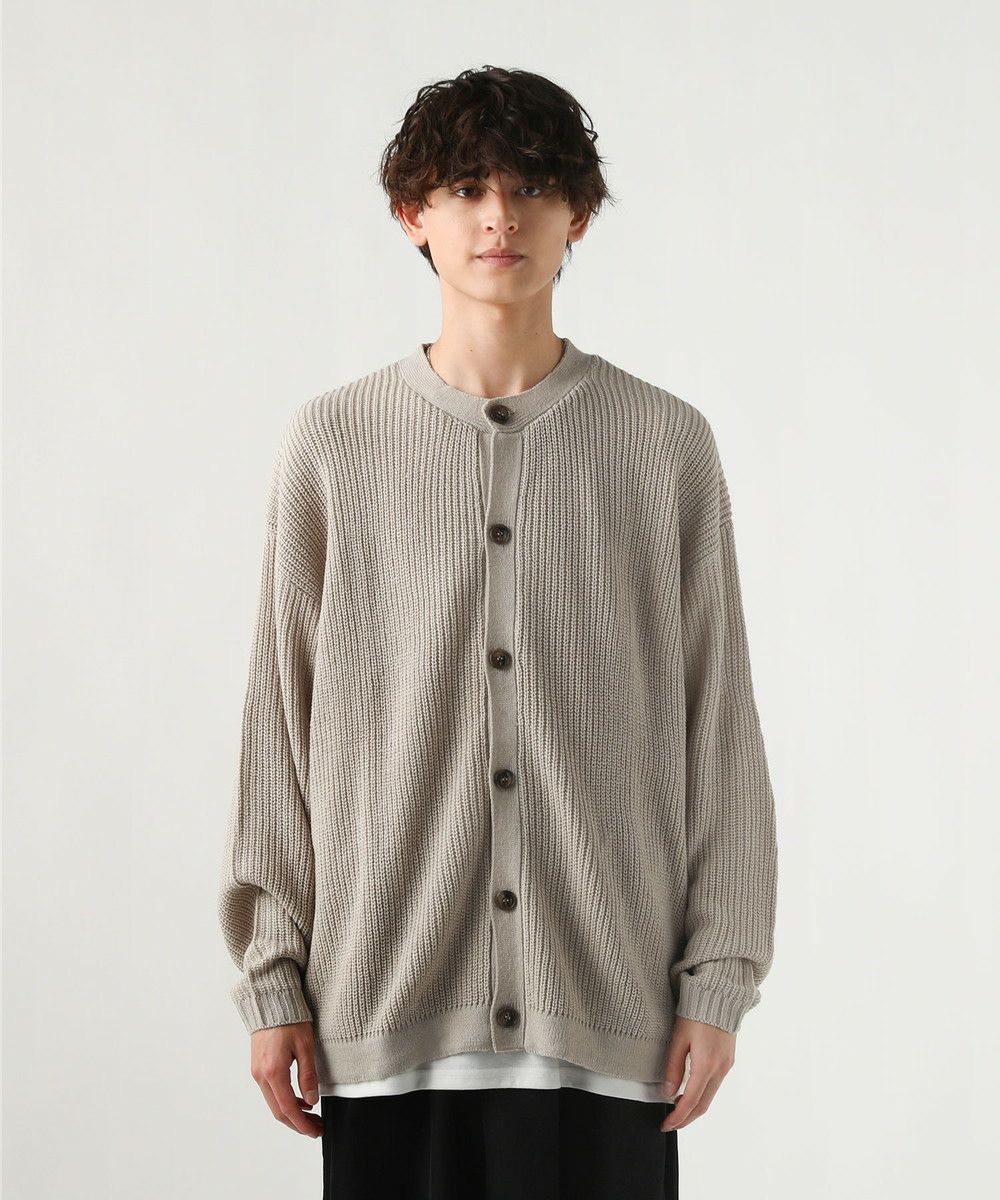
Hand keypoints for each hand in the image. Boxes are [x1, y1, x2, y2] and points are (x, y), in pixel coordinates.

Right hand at [250, 1020, 323, 1137]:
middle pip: (278, 1111)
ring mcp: (257, 1073)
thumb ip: (308, 1075)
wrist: (270, 1002)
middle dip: (298, 1124)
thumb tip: (312, 1102)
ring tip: (312, 1117)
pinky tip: (300, 1101)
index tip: (315, 1132)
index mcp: (273, 1072)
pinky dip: (285, 1101)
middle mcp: (261, 1076)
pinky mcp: (258, 1068)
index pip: (288, 1109)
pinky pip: (271, 1092)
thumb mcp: (305, 1046)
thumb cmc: (290, 1019)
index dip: (302, 1124)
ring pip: (274, 1103)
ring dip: (292, 1114)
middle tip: (317, 1129)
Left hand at [660, 1016, 735, 1131]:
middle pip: (703, 1105)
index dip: (677, 1117)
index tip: (666, 1125)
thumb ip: (673, 1066)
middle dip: (686, 1118)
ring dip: (694, 1107)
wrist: (721, 996)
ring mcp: (726, 1066)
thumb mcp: (679, 1038)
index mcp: (706, 1065)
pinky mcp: (728, 1060)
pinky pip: (715, 1085)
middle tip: (671, 1123)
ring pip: (710, 1096)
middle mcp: (719, 1069)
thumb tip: (668, 1092)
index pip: (690, 1101)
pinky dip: (702, 1094)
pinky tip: (690, 1091)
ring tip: (677, 1109)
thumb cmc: (697, 1012)